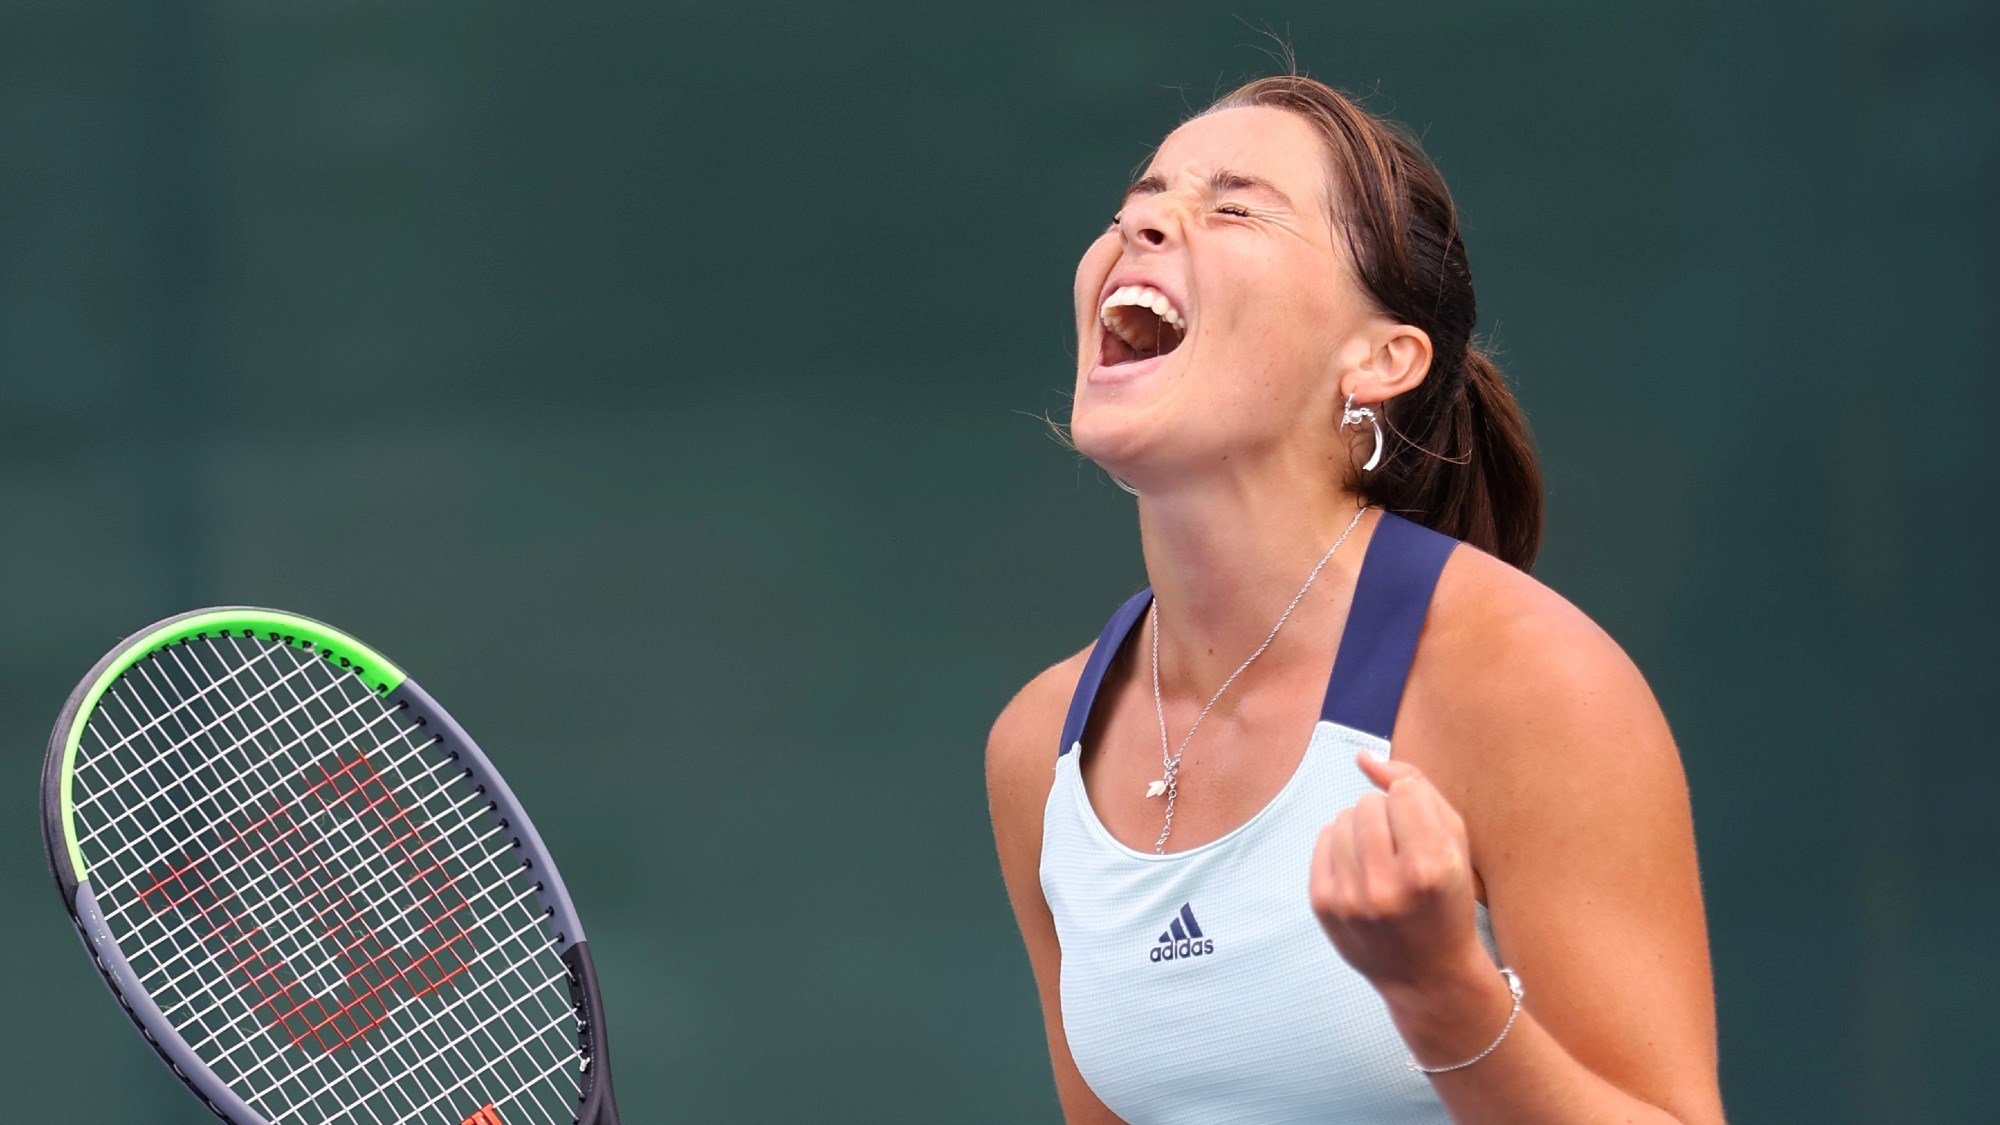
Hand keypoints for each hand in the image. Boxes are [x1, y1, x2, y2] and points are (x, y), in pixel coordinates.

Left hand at [1309, 751, 1485, 996]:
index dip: (1415, 804)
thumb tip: (1362, 756)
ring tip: (1381, 859)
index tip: (1423, 832)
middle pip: (1369, 802)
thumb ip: (1417, 787)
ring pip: (1342, 817)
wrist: (1426, 975)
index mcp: (1431, 870)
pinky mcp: (1323, 905)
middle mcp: (1387, 886)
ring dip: (1362, 828)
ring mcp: (1350, 899)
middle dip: (1386, 815)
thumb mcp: (1456, 844)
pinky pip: (1322, 838)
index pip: (1405, 792)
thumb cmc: (1447, 900)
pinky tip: (1361, 870)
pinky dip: (1341, 844)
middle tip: (1401, 848)